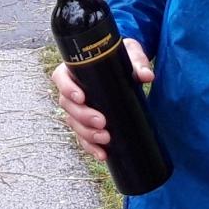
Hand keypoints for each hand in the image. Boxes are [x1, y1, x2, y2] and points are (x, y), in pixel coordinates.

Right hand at [53, 38, 152, 160]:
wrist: (127, 69)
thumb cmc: (122, 58)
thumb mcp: (130, 53)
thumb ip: (138, 62)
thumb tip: (146, 75)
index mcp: (76, 69)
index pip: (61, 77)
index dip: (67, 88)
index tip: (81, 97)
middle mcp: (73, 90)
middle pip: (67, 105)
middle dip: (83, 116)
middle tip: (102, 121)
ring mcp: (79, 108)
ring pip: (74, 123)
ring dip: (87, 134)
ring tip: (105, 138)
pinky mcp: (88, 123)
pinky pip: (83, 137)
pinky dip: (91, 147)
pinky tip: (103, 154)